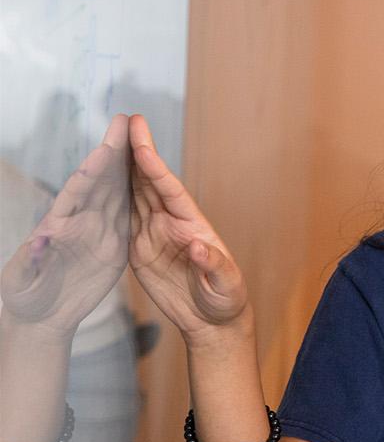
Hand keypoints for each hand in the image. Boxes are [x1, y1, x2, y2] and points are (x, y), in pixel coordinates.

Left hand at [1, 115, 129, 333]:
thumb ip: (29, 260)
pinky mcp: (112, 245)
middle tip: (123, 122)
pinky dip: (137, 194)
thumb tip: (40, 238)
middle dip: (112, 151)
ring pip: (115, 192)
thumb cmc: (24, 299)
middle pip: (98, 181)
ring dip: (127, 166)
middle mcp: (78, 222)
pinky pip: (127, 214)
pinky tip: (147, 176)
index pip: (75, 193)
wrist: (41, 315)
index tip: (105, 150)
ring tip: (139, 138)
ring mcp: (96, 231)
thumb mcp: (19, 283)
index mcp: (56, 227)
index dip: (91, 172)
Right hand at [126, 115, 249, 341]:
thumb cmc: (225, 300)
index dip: (156, 168)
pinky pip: (123, 218)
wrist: (212, 320)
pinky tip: (100, 181)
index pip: (171, 191)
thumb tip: (198, 246)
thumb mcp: (226, 285)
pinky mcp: (139, 248)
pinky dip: (111, 197)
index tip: (143, 144)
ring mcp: (154, 233)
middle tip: (125, 121)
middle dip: (137, 152)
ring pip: (134, 194)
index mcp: (193, 225)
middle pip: (150, 182)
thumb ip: (213, 265)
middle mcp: (172, 223)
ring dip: (122, 169)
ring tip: (108, 141)